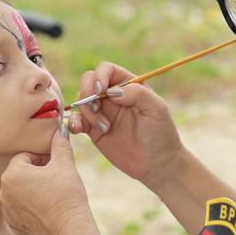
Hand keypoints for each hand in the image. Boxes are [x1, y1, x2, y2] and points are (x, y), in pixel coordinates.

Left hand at [0, 130, 90, 234]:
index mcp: (12, 174)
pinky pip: (20, 209)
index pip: (25, 157)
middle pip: (21, 174)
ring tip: (52, 196)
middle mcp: (3, 192)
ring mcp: (7, 210)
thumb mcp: (65, 164)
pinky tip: (47, 210)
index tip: (56, 167)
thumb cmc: (67, 195)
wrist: (70, 230)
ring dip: (33, 190)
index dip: (43, 159)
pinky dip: (31, 207)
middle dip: (37, 174)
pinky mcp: (13, 225)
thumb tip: (58, 130)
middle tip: (56, 181)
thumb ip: (59, 144)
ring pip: (20, 192)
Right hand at [68, 62, 185, 192]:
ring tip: (105, 128)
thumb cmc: (161, 134)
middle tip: (96, 108)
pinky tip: (79, 130)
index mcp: (128, 85)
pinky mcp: (94, 130)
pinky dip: (73, 122)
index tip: (100, 91)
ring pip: (81, 101)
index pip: (106, 70)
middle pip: (88, 81)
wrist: (156, 164)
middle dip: (86, 92)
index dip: (99, 76)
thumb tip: (112, 91)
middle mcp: (113, 96)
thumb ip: (137, 93)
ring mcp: (102, 112)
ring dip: (87, 112)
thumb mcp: (156, 109)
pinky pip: (77, 121)